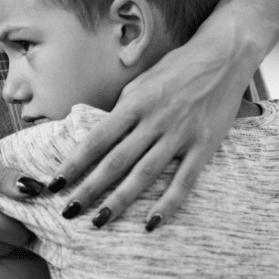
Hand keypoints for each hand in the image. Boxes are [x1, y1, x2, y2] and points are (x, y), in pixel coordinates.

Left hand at [49, 30, 256, 229]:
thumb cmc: (176, 68)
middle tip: (68, 212)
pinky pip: (185, 180)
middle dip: (89, 189)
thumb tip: (102, 136)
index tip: (55, 183)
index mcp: (134, 103)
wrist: (224, 55)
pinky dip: (168, 203)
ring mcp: (180, 134)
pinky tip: (151, 223)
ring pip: (144, 174)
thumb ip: (123, 109)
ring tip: (99, 221)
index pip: (96, 140)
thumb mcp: (141, 82)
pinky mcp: (205, 145)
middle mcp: (154, 120)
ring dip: (120, 200)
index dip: (74, 163)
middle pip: (115, 161)